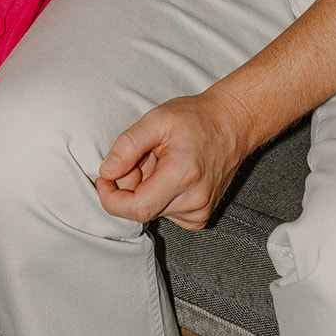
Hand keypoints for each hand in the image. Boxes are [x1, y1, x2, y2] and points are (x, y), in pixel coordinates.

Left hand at [94, 85, 256, 230]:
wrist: (231, 123)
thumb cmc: (196, 118)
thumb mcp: (156, 120)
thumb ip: (128, 145)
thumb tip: (107, 171)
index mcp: (182, 176)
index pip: (136, 208)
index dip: (112, 198)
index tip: (104, 179)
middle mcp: (194, 201)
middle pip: (142, 209)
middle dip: (131, 185)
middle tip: (143, 156)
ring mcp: (199, 212)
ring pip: (153, 210)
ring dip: (146, 189)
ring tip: (162, 161)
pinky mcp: (200, 217)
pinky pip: (166, 213)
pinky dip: (160, 196)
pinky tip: (172, 174)